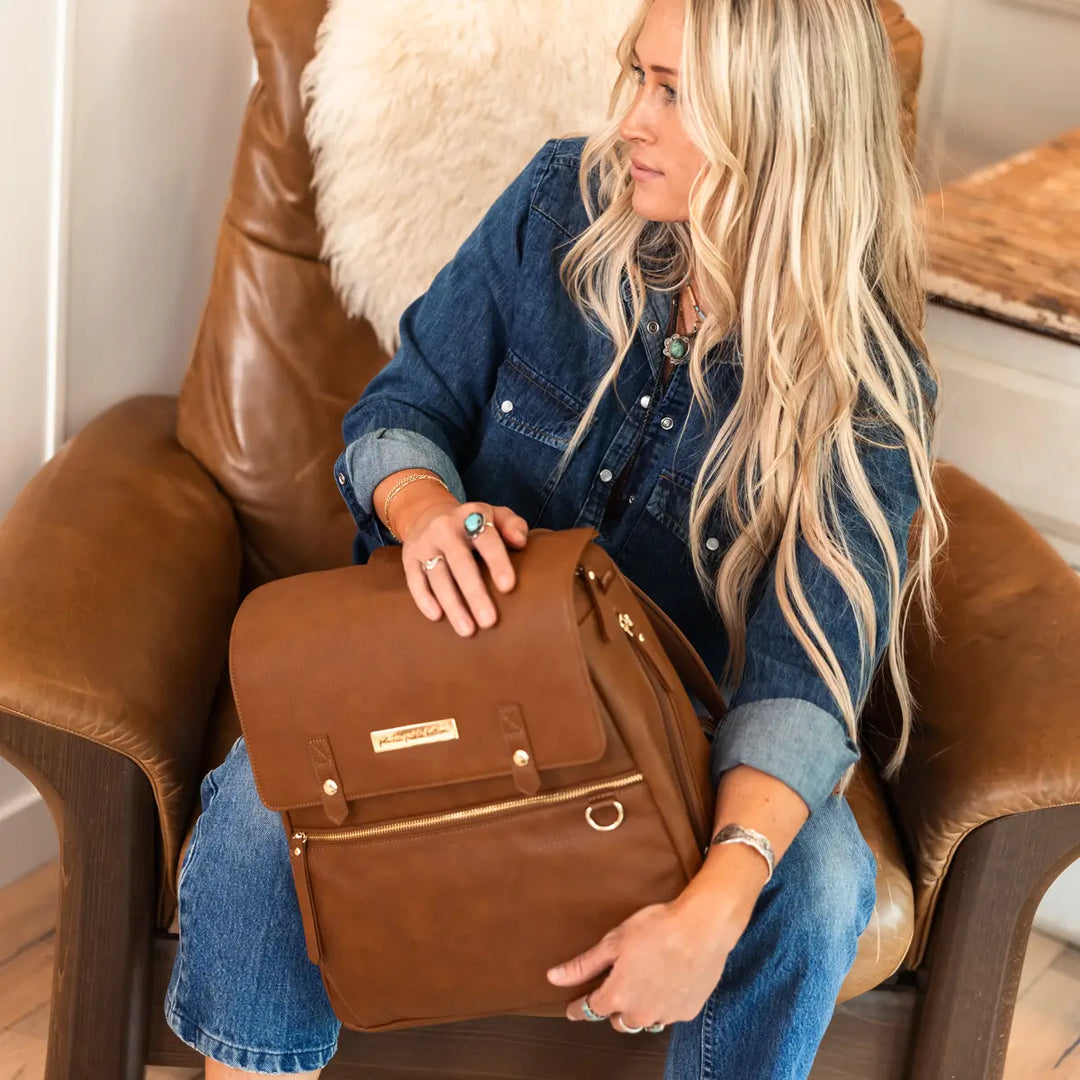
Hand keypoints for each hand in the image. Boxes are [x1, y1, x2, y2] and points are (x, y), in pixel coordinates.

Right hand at [401, 500, 528, 636]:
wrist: (427, 514)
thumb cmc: (473, 524)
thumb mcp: (496, 515)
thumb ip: (513, 526)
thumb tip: (520, 543)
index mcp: (472, 516)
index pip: (487, 539)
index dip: (497, 562)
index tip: (508, 587)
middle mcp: (445, 528)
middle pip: (460, 562)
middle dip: (474, 593)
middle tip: (489, 621)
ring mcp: (424, 543)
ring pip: (438, 576)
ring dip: (452, 604)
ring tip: (468, 630)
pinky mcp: (409, 558)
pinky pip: (415, 580)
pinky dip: (424, 599)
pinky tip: (437, 617)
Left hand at [545, 894, 752, 1032]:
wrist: (702, 928)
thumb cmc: (656, 929)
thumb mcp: (613, 941)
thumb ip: (584, 965)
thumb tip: (553, 978)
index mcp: (617, 996)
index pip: (589, 1009)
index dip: (578, 1007)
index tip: (572, 1008)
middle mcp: (640, 1013)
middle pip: (617, 1019)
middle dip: (612, 1007)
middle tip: (614, 986)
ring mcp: (665, 1015)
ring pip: (643, 1020)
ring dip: (637, 1008)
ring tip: (640, 985)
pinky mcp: (687, 1011)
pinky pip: (667, 1014)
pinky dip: (662, 1003)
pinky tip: (665, 983)